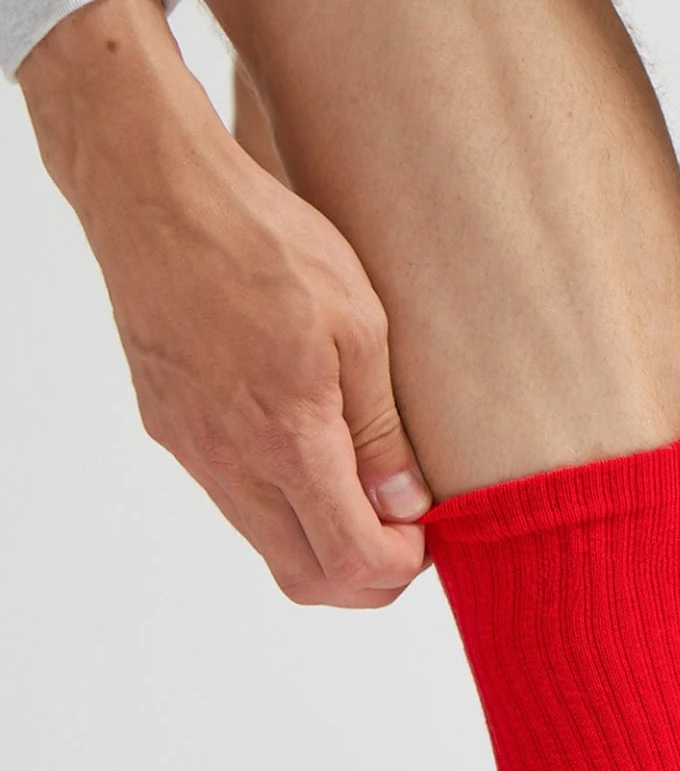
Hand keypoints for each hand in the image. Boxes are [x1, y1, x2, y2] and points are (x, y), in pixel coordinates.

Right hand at [19, 0, 430, 606]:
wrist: (157, 191)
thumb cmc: (264, 239)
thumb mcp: (359, 322)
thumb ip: (381, 428)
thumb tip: (406, 506)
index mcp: (286, 438)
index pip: (351, 562)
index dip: (402, 566)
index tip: (431, 530)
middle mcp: (230, 460)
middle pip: (306, 579)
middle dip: (369, 575)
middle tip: (409, 527)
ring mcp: (193, 449)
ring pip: (267, 546)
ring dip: (326, 542)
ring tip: (371, 486)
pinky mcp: (172, 427)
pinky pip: (235, 501)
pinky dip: (285, 506)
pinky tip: (316, 452)